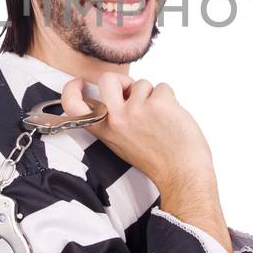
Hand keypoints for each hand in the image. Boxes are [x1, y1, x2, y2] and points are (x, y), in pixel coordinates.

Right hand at [62, 74, 231, 252]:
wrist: (182, 173)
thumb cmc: (158, 160)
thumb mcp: (122, 144)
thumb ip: (114, 122)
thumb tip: (119, 96)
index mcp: (106, 130)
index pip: (74, 106)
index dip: (71, 89)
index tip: (79, 82)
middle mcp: (116, 119)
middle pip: (107, 79)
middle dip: (123, 80)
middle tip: (133, 92)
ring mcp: (136, 110)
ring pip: (143, 84)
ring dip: (154, 96)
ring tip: (160, 120)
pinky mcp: (158, 104)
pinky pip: (163, 87)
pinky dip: (170, 99)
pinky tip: (172, 119)